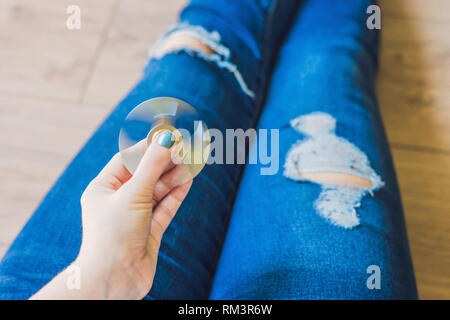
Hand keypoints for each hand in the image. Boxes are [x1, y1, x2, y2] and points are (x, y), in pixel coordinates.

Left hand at [32, 131, 191, 299]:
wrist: (115, 280)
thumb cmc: (114, 235)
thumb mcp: (133, 194)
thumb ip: (152, 165)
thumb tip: (166, 138)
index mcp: (103, 189)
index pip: (127, 159)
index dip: (148, 147)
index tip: (168, 136)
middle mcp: (118, 201)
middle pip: (145, 174)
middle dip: (164, 162)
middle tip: (185, 148)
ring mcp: (135, 216)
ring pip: (157, 191)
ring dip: (173, 177)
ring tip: (190, 163)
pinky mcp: (149, 231)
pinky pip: (165, 208)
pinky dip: (176, 195)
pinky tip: (188, 181)